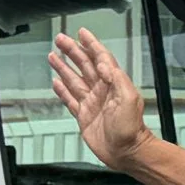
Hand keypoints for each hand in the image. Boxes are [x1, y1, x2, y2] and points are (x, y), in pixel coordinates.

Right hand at [49, 27, 150, 173]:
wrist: (126, 151)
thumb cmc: (131, 128)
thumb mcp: (130, 98)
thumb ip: (117, 78)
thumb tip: (102, 65)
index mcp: (112, 83)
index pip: (100, 58)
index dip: (90, 44)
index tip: (81, 33)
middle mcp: (100, 90)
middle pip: (83, 65)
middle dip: (72, 51)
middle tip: (60, 40)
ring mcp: (91, 103)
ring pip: (73, 79)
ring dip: (63, 67)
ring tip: (53, 56)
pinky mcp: (83, 116)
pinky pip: (70, 100)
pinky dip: (62, 90)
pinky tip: (56, 82)